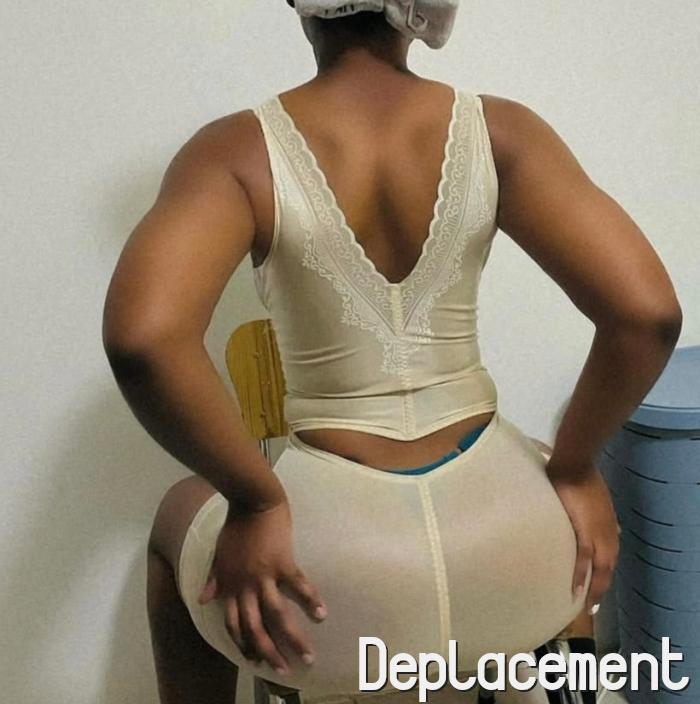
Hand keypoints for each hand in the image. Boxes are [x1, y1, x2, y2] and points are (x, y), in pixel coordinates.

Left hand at [198, 498, 327, 673]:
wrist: (250, 501)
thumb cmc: (235, 525)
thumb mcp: (219, 554)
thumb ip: (213, 578)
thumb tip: (203, 599)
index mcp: (231, 585)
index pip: (235, 623)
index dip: (244, 644)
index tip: (256, 660)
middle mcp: (246, 586)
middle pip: (256, 627)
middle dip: (269, 652)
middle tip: (285, 670)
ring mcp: (265, 575)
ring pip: (277, 614)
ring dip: (292, 637)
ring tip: (307, 654)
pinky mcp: (283, 562)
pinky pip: (298, 586)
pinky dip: (310, 600)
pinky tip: (321, 613)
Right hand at [545, 462, 620, 614]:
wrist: (574, 464)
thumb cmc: (580, 476)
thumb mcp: (596, 499)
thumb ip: (600, 515)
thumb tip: (609, 528)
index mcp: (609, 526)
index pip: (610, 556)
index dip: (604, 573)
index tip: (597, 586)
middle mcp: (608, 534)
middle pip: (608, 567)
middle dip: (601, 587)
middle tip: (591, 605)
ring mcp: (598, 534)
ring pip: (600, 569)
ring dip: (594, 588)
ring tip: (585, 605)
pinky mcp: (584, 532)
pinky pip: (583, 560)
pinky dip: (580, 576)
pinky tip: (575, 589)